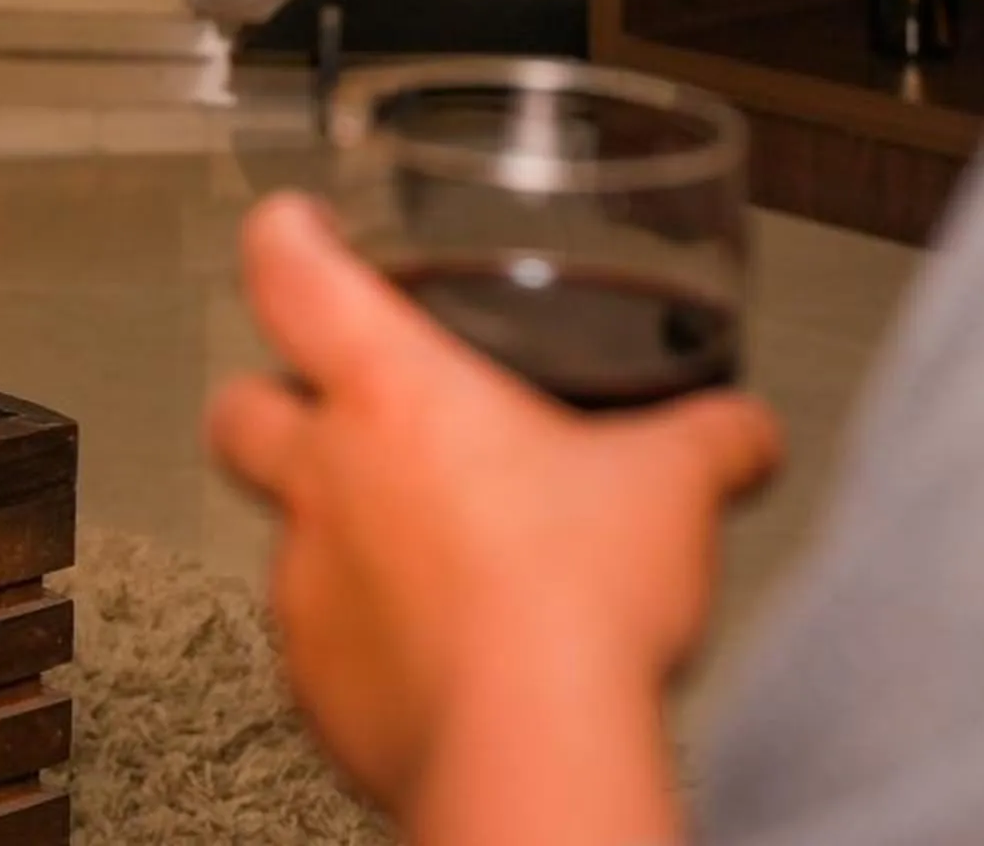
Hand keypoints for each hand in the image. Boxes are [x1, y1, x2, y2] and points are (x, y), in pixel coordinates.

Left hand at [206, 193, 782, 843]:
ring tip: (427, 554)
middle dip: (271, 399)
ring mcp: (307, 584)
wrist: (531, 753)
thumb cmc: (575, 603)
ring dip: (340, 532)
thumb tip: (743, 432)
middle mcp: (325, 480)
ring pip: (284, 533)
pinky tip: (439, 649)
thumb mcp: (672, 488)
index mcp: (391, 393)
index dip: (287, 238)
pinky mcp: (316, 682)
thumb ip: (708, 440)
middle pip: (239, 408)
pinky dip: (368, 636)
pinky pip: (323, 641)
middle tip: (332, 408)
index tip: (299, 231)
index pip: (289, 272)